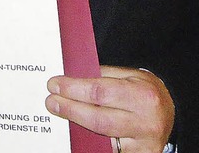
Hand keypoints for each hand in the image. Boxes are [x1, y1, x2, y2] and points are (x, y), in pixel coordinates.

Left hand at [45, 66, 173, 152]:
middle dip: (70, 109)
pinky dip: (90, 140)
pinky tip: (75, 130)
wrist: (170, 113)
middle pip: (99, 119)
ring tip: (60, 113)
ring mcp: (143, 145)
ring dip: (76, 125)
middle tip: (51, 102)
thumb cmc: (145, 91)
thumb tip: (70, 78)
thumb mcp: (129, 76)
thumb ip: (101, 76)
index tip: (54, 85)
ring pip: (102, 138)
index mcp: (143, 96)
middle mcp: (146, 123)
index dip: (73, 89)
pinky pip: (109, 149)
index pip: (99, 92)